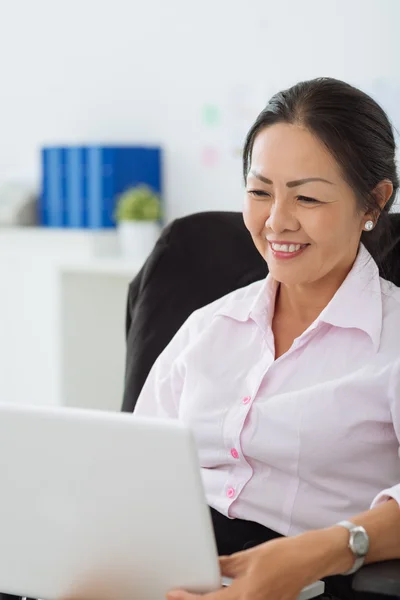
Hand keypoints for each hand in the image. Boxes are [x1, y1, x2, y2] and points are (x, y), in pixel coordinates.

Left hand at [167, 531, 335, 599]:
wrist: (307, 560)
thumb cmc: (283, 555)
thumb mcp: (248, 556)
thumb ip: (225, 564)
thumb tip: (209, 567)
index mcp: (246, 593)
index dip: (188, 599)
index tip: (174, 594)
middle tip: (186, 595)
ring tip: (202, 594)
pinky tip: (223, 594)